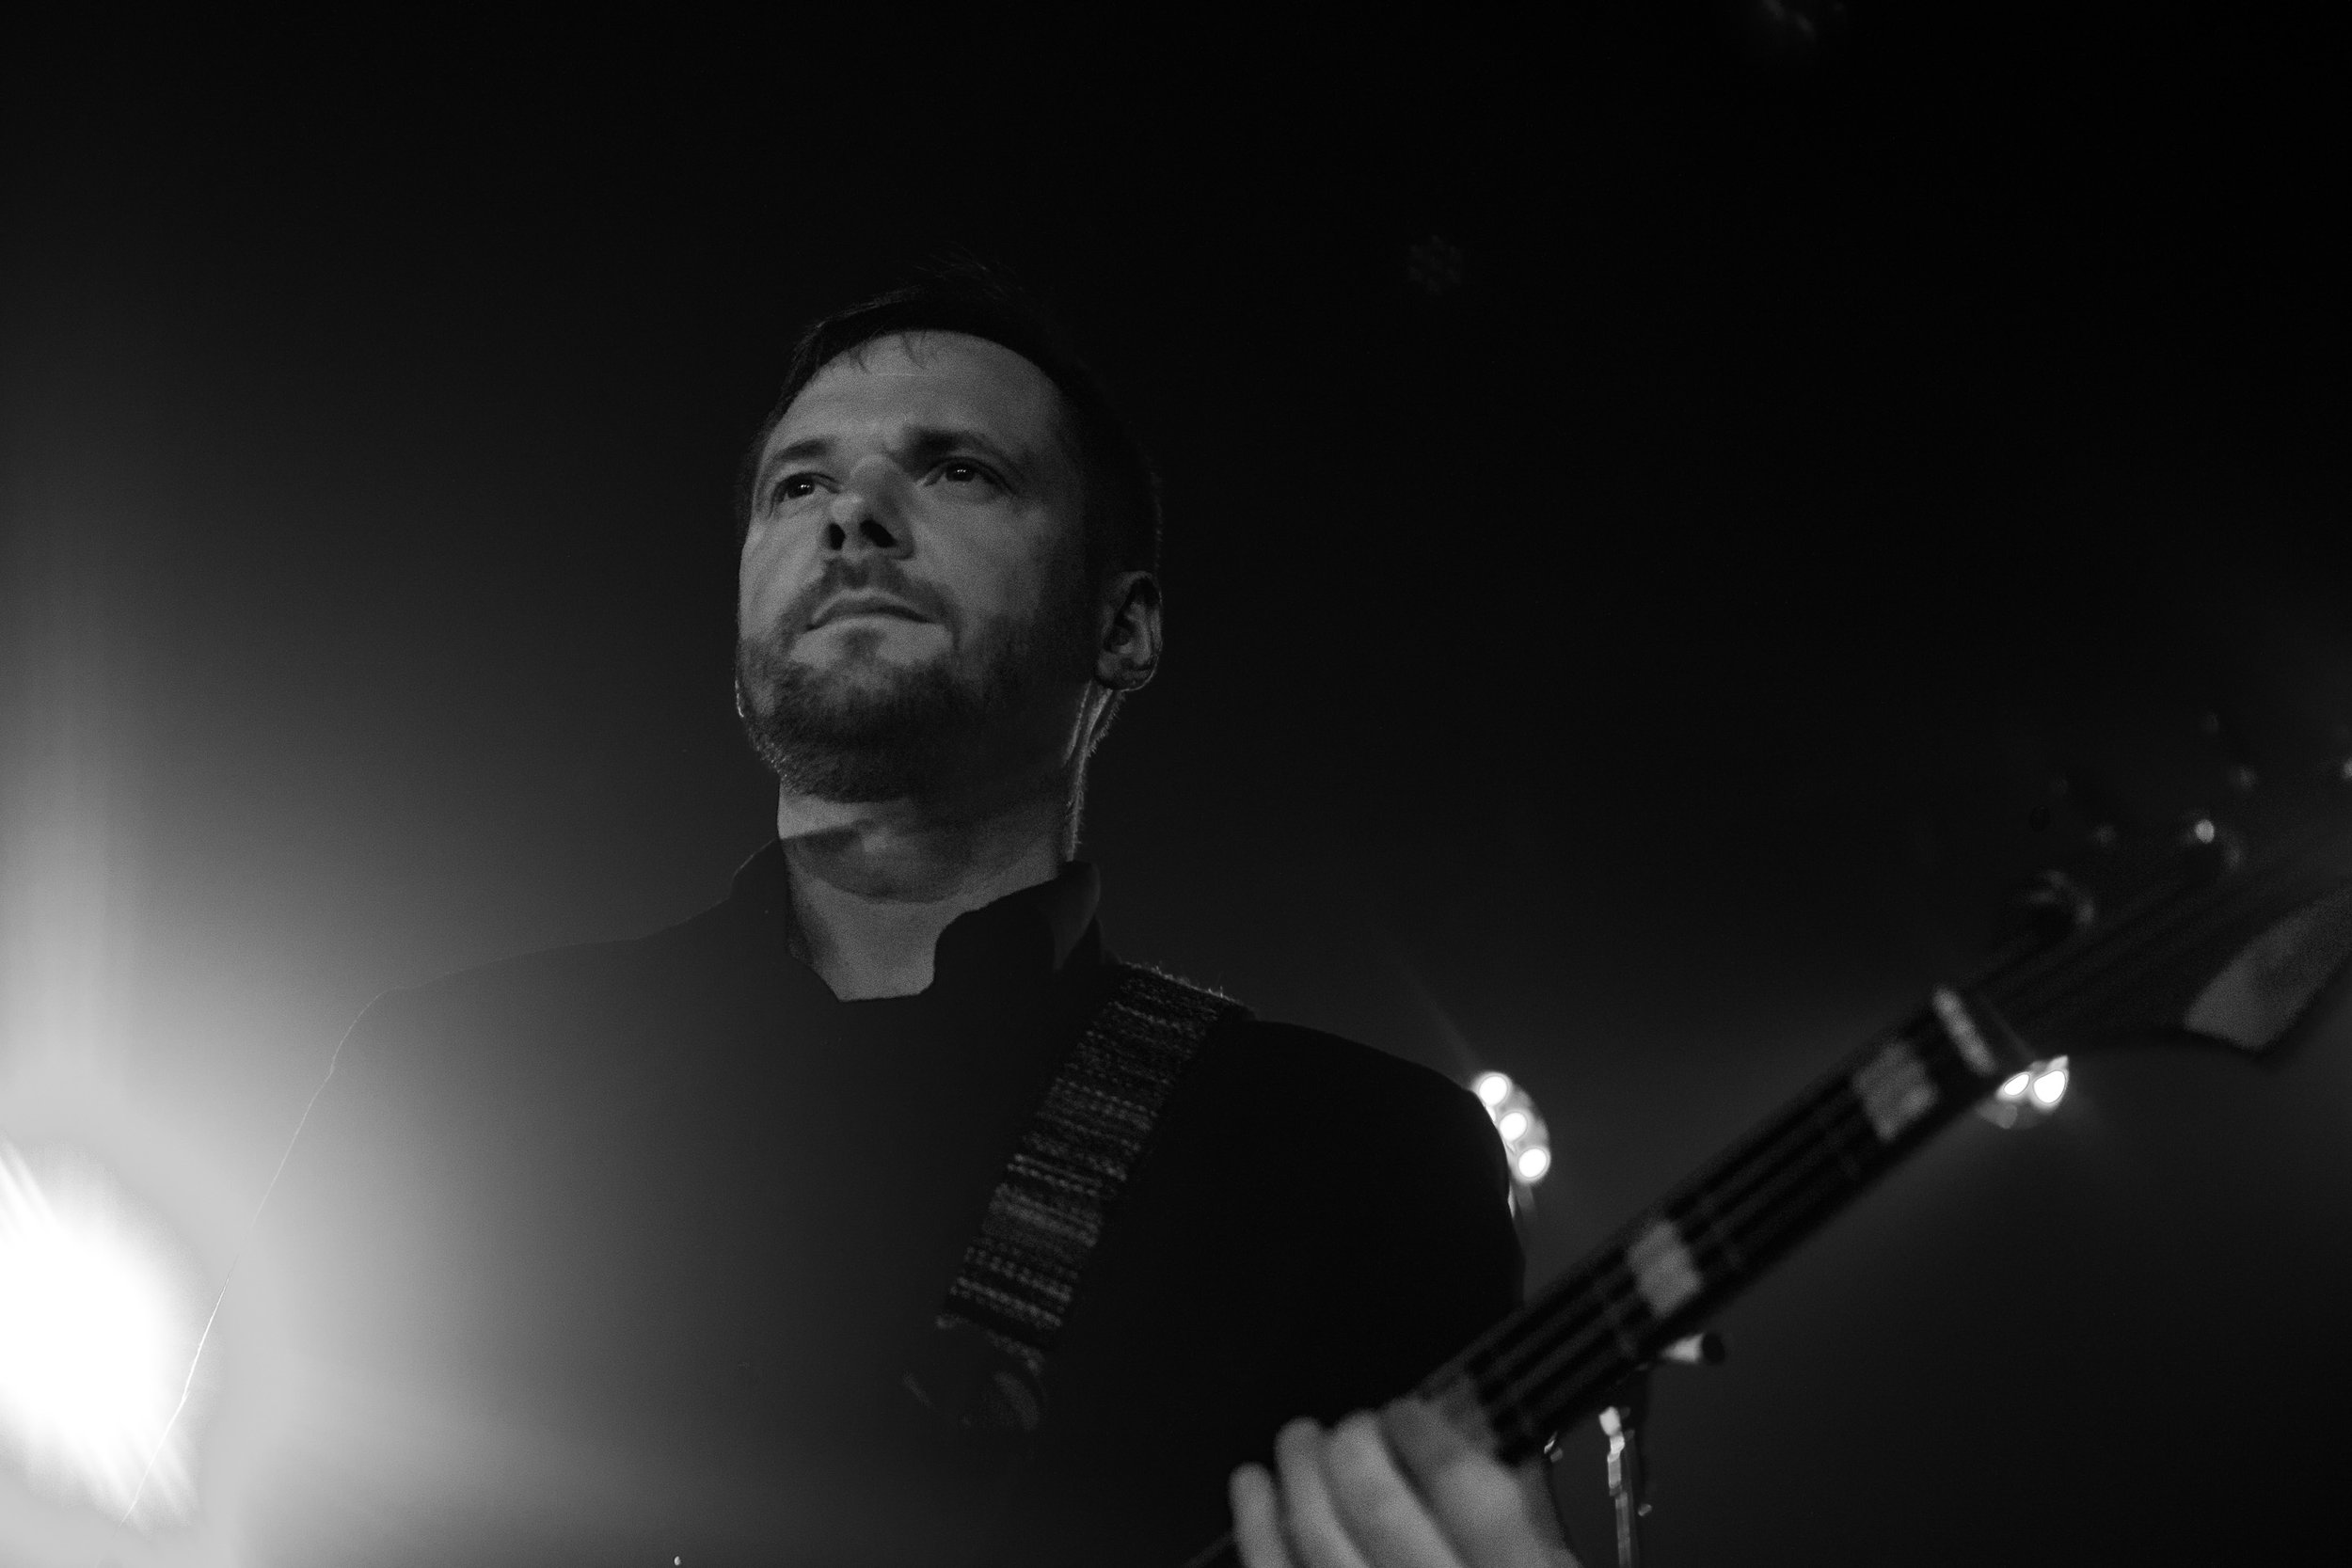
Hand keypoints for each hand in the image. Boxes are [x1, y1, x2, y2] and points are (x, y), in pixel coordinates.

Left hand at [1228, 1397, 1579, 1567]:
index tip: (1407, 1412)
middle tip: (1347, 1428)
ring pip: (1317, 1548)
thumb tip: (1469, 1437)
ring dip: (1296, 1480)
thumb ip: (1524, 1530)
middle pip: (1382, 1512)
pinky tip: (1251, 1496)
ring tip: (1295, 1443)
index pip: (1473, 1496)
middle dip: (1354, 1450)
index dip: (1430, 1436)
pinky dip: (1258, 1536)